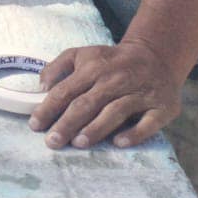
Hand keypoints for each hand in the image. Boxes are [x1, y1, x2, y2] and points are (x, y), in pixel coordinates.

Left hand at [29, 42, 183, 149]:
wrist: (156, 56)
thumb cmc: (111, 61)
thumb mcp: (82, 54)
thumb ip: (58, 67)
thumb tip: (41, 86)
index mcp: (93, 67)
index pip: (66, 90)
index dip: (49, 108)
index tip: (35, 125)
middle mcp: (116, 80)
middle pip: (87, 103)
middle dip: (67, 123)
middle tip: (52, 141)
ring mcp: (140, 93)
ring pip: (115, 111)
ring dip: (96, 128)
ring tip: (78, 143)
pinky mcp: (162, 107)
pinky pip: (148, 122)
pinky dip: (134, 133)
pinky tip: (118, 143)